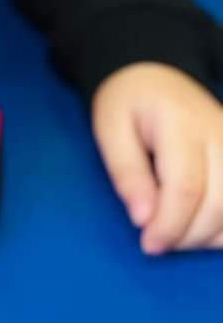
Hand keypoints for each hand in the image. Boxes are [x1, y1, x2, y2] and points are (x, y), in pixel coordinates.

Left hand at [92, 62, 222, 254]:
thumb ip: (126, 173)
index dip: (169, 225)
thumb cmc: (127, 104)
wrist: (156, 78)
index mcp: (181, 122)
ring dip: (206, 235)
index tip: (148, 244)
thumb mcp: (110, 129)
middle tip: (155, 242)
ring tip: (173, 232)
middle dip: (186, 236)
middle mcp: (219, 133)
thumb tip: (143, 219)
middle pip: (217, 205)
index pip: (186, 188)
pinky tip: (199, 229)